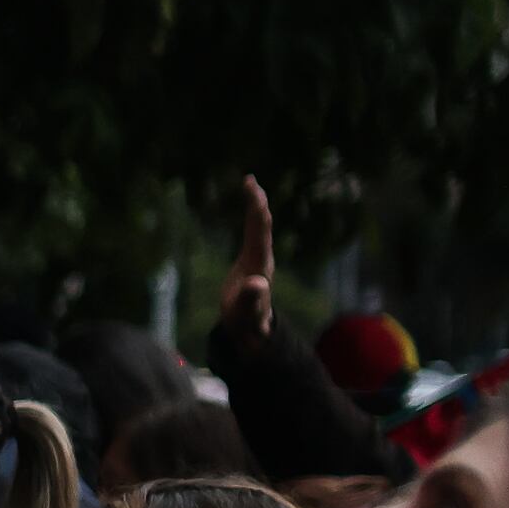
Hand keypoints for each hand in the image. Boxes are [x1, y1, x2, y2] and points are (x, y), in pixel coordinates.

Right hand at [222, 176, 274, 335]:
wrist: (251, 327)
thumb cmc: (246, 321)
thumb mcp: (245, 313)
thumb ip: (251, 300)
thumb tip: (256, 284)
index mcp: (260, 263)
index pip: (259, 230)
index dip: (256, 209)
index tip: (251, 190)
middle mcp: (263, 256)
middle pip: (262, 223)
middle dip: (257, 201)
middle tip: (250, 180)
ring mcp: (259, 256)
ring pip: (259, 225)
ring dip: (256, 204)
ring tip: (250, 184)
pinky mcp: (252, 258)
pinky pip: (253, 230)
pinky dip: (251, 214)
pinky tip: (250, 205)